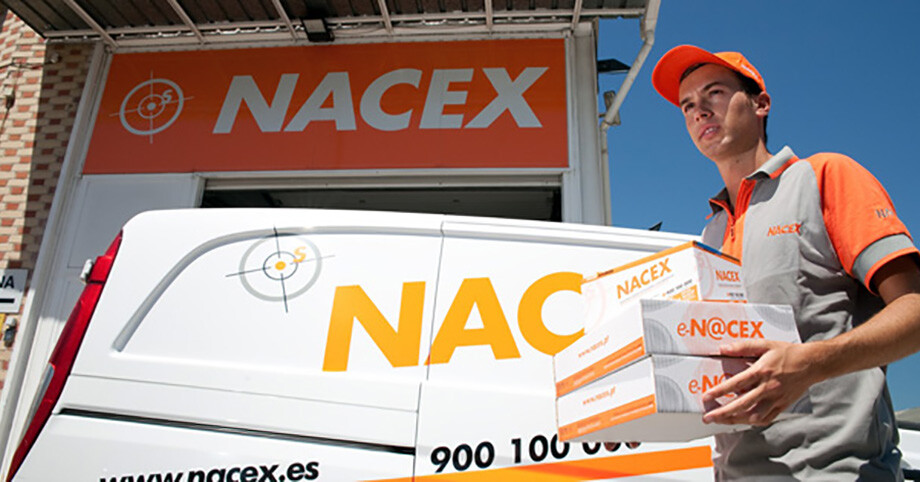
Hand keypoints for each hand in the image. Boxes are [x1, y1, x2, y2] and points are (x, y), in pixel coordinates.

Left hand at [701, 339, 820, 425]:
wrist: (812, 364)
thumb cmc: (788, 354)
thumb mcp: (764, 345)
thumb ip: (743, 346)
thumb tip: (723, 348)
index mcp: (761, 372)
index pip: (736, 384)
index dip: (719, 391)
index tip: (706, 396)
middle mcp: (767, 388)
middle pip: (741, 404)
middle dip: (722, 412)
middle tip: (708, 417)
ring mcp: (775, 399)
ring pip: (753, 415)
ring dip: (735, 420)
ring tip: (722, 421)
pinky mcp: (782, 405)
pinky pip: (766, 419)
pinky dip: (753, 422)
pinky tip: (743, 421)